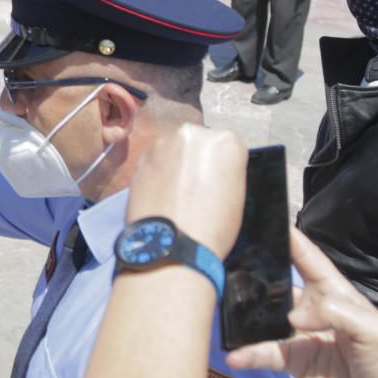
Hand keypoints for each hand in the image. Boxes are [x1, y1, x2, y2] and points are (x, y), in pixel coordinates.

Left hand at [125, 123, 246, 258]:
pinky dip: (158, 173)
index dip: (222, 169)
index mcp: (226, 142)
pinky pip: (155, 161)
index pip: (227, 148)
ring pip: (174, 150)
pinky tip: (160, 195)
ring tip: (176, 194)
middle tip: (196, 187)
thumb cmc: (212, 227)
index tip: (217, 183)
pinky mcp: (142, 156)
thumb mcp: (235, 196)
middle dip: (196, 160)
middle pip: (198, 144)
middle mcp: (194, 133)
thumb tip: (210, 172)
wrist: (171, 243)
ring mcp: (164, 142)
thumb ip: (223, 172)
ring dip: (175, 164)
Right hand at [228, 230, 377, 377]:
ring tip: (219, 306)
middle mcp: (311, 310)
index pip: (308, 259)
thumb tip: (293, 318)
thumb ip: (334, 312)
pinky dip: (249, 354)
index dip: (290, 239)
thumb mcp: (372, 328)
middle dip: (253, 273)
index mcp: (333, 293)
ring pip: (265, 320)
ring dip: (244, 316)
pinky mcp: (292, 362)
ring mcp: (299, 336)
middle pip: (277, 285)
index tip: (265, 219)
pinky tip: (234, 355)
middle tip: (221, 260)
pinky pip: (265, 354)